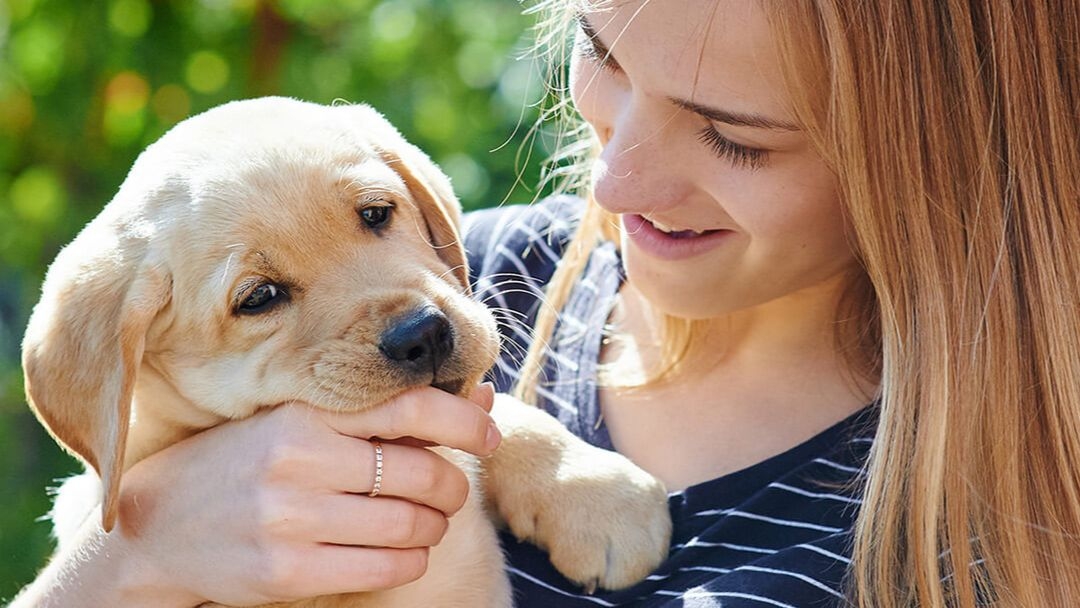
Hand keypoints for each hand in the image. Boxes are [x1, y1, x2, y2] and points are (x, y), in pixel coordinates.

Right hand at [15, 384, 498, 607]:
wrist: (159, 525)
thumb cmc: (248, 459)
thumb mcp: (304, 420)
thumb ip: (387, 411)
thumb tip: (482, 398)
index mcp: (303, 410)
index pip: (408, 405)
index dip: (463, 419)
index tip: (487, 434)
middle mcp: (296, 459)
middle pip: (421, 472)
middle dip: (453, 484)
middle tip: (449, 488)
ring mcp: (288, 518)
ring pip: (411, 525)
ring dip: (435, 526)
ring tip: (426, 520)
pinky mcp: (285, 572)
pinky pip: (386, 568)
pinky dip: (412, 561)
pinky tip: (404, 552)